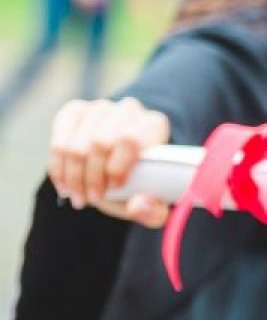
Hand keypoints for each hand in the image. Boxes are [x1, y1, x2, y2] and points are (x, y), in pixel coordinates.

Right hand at [48, 98, 171, 227]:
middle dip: (93, 177)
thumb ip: (153, 210)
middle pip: (100, 142)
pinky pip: (59, 142)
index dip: (118, 166)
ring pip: (77, 145)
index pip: (131, 139)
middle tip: (94, 198)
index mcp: (154, 125)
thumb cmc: (137, 183)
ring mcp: (100, 108)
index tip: (114, 188)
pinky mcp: (74, 112)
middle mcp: (129, 110)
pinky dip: (59, 170)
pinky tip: (65, 186)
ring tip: (80, 197)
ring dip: (75, 178)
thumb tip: (139, 205)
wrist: (116, 168)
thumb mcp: (150, 202)